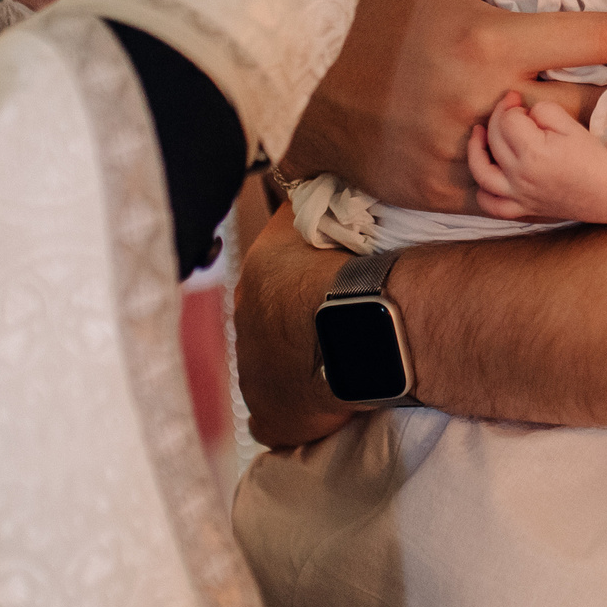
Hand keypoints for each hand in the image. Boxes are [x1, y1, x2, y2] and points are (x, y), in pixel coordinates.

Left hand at [234, 217, 357, 448]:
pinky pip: (276, 421)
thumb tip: (294, 185)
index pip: (270, 285)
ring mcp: (254, 376)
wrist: (362, 324)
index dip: (298, 290)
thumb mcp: (314, 220)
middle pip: (267, 328)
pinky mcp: (272, 418)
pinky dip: (295, 416)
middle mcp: (244, 327)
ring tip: (336, 368)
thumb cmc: (348, 269)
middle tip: (333, 331)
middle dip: (292, 330)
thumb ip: (300, 207)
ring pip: (271, 371)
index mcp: (254, 282)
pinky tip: (317, 413)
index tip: (324, 294)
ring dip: (296, 370)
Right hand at [283, 0, 606, 212]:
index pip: (603, 41)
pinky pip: (522, 198)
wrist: (299, 88)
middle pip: (596, 108)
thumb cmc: (377, 17)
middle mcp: (484, 100)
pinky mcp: (448, 194)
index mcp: (489, 39)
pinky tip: (565, 166)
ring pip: (566, 162)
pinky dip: (547, 183)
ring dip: (596, 146)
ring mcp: (467, 153)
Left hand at [468, 92, 606, 222]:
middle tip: (511, 109)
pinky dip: (483, 192)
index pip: (508, 120)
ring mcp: (519, 195)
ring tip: (479, 135)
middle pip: (494, 138)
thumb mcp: (569, 123)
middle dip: (499, 117)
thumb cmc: (590, 154)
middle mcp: (521, 176)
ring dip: (476, 151)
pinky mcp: (523, 208)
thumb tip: (522, 114)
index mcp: (533, 152)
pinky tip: (487, 175)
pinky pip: (492, 206)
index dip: (512, 107)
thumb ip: (541, 111)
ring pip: (481, 172)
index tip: (522, 104)